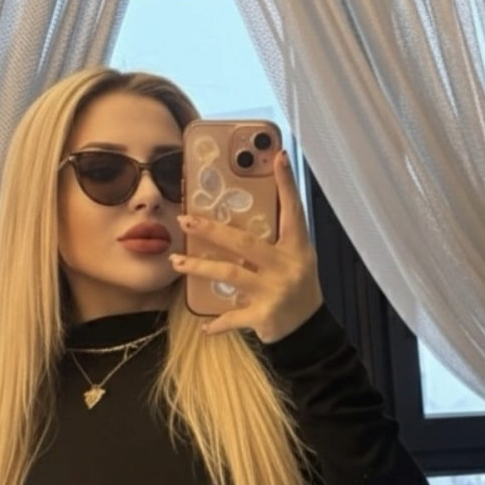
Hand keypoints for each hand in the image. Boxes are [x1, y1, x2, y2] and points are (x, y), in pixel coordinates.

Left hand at [170, 149, 323, 343]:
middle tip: (185, 219)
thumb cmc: (296, 286)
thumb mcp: (296, 257)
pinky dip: (218, 323)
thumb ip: (276, 235)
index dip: (286, 184)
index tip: (277, 156)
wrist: (308, 329)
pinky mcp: (264, 317)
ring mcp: (274, 292)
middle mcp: (286, 266)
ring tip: (176, 262)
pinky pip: (234, 317)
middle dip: (212, 230)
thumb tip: (247, 207)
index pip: (292, 210)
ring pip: (231, 274)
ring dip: (200, 268)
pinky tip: (204, 325)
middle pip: (244, 243)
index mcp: (297, 247)